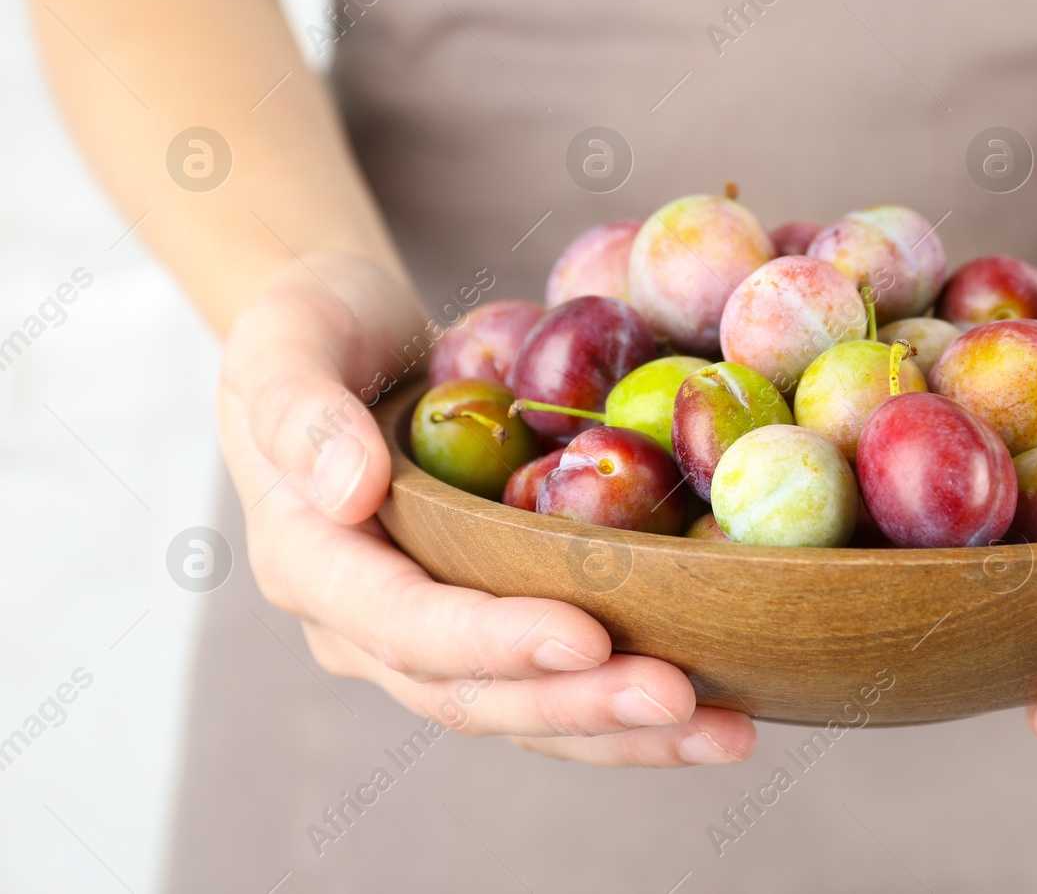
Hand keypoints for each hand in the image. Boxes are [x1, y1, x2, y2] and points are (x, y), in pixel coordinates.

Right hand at [218, 253, 755, 765]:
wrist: (343, 342)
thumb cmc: (314, 326)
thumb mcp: (286, 338)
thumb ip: (301, 411)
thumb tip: (348, 488)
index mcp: (309, 562)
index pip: (402, 622)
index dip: (492, 639)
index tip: (586, 637)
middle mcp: (363, 624)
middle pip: (473, 692)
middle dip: (579, 704)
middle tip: (682, 700)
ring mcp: (424, 638)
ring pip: (524, 710)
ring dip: (622, 730)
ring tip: (727, 734)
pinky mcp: (485, 626)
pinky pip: (556, 682)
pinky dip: (628, 703)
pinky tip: (719, 709)